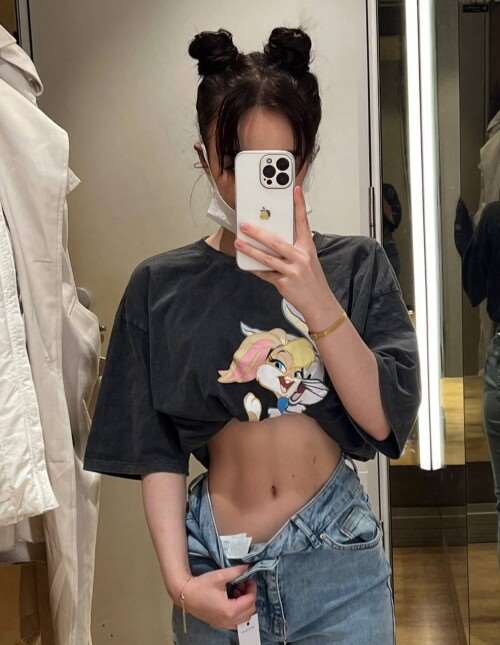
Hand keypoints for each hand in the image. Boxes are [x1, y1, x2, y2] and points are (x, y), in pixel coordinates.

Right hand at [176, 564, 256, 630]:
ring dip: (245, 604)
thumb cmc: (201, 586)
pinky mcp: (219, 624)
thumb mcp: (220, 576)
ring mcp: (224, 624)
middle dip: (249, 596)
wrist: (185, 595)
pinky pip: (236, 621)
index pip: (250, 600)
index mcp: (230, 610)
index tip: (249, 578)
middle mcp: (229, 620)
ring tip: (237, 591)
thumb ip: (236, 571)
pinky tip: (231, 599)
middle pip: (250, 611)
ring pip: (244, 617)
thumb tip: (247, 567)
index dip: (252, 588)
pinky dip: (238, 611)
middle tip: (243, 584)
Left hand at [234, 185, 335, 321]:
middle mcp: (301, 257)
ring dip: (250, 250)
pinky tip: (246, 263)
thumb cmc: (312, 280)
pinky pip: (265, 274)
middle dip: (258, 232)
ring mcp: (292, 271)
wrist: (319, 303)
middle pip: (276, 241)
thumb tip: (272, 238)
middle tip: (245, 225)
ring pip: (267, 257)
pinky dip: (255, 268)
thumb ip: (293, 248)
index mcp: (308, 248)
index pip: (303, 222)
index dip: (299, 204)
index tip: (294, 189)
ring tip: (238, 243)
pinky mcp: (284, 283)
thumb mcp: (308, 260)